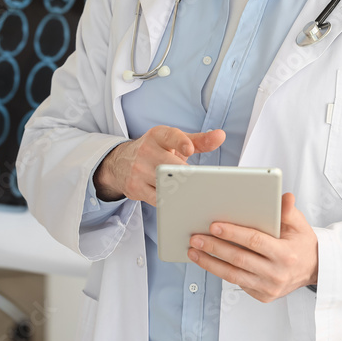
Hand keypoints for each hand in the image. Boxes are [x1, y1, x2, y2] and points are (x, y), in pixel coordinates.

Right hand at [92, 126, 224, 204]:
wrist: (120, 163)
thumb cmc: (155, 151)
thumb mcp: (173, 142)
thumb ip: (199, 141)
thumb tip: (221, 136)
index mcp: (158, 136)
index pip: (170, 136)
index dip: (180, 142)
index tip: (189, 149)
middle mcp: (146, 151)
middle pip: (169, 164)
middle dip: (186, 175)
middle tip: (202, 184)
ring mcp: (138, 170)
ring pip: (163, 184)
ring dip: (180, 192)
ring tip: (195, 196)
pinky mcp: (134, 187)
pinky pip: (156, 199)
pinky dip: (170, 203)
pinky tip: (181, 204)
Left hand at [187, 192, 317, 302]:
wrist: (313, 269)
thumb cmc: (302, 243)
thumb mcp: (300, 225)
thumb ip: (288, 211)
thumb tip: (284, 196)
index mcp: (286, 254)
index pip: (254, 241)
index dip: (233, 234)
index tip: (214, 226)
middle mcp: (277, 274)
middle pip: (239, 259)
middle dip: (214, 248)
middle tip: (196, 238)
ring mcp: (269, 288)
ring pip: (233, 275)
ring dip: (210, 263)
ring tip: (194, 251)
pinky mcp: (263, 296)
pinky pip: (237, 283)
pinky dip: (219, 271)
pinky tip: (207, 260)